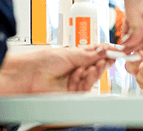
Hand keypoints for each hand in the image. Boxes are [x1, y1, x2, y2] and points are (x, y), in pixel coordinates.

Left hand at [0, 45, 114, 95]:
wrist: (27, 76)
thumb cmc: (40, 62)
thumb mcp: (68, 53)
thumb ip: (88, 55)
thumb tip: (103, 51)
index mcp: (73, 56)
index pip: (94, 54)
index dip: (105, 52)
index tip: (115, 49)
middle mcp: (75, 69)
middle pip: (96, 66)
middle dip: (104, 60)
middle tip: (112, 55)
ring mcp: (74, 81)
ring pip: (93, 77)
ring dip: (96, 69)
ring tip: (98, 63)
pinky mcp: (72, 94)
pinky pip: (87, 86)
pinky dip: (88, 78)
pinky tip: (87, 71)